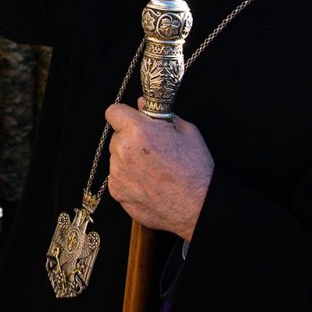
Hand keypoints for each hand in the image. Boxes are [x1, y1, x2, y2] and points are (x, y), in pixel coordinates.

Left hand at [105, 100, 213, 241]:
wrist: (198, 206)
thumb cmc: (196, 169)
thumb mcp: (186, 131)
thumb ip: (159, 115)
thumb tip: (141, 105)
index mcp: (138, 131)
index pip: (113, 111)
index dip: (124, 115)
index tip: (132, 121)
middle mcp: (123, 151)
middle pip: (117, 136)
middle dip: (129, 139)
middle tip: (151, 149)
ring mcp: (117, 173)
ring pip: (116, 157)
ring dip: (128, 159)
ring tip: (152, 170)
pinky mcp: (117, 192)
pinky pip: (117, 177)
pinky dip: (129, 178)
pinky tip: (149, 183)